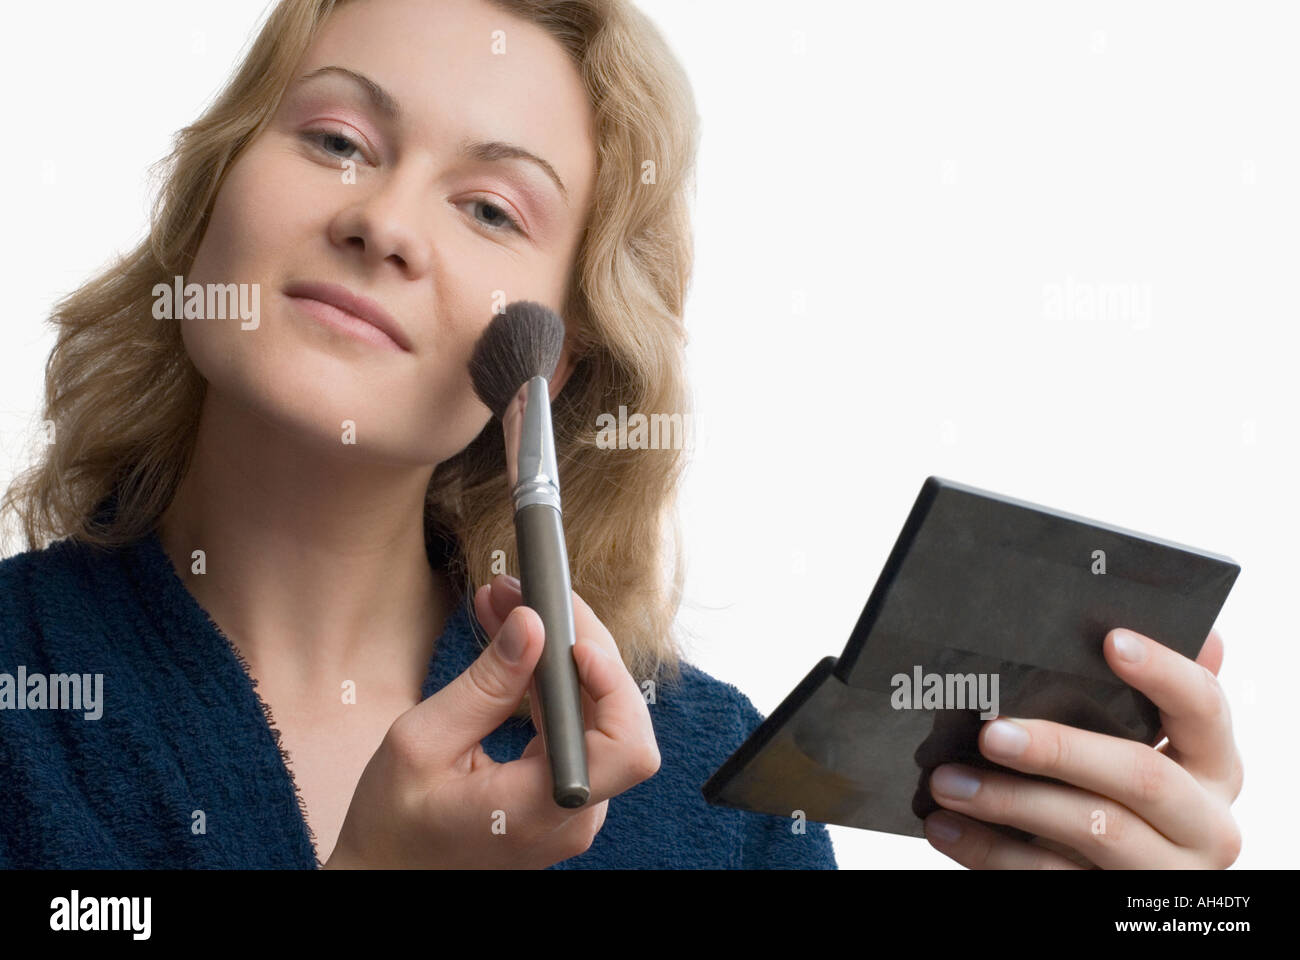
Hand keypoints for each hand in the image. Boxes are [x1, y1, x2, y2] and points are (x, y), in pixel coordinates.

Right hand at [325, 574, 660, 868]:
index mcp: (538, 809)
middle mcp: (572, 814)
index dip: (613, 685)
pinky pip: (575, 728)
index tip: (573, 639)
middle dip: (575, 642)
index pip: (624, 747)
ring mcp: (572, 807)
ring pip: (597, 715)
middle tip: (523, 593)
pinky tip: (514, 644)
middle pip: (616, 716)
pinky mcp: (562, 796)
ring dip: (559, 654)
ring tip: (506, 604)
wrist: (386, 875)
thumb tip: (532, 625)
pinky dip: (550, 681)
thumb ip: (485, 684)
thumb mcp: (420, 743)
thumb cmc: (392, 823)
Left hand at [923, 627, 1242, 868]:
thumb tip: (1143, 626)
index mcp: (1213, 766)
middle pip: (1139, 776)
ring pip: (1091, 831)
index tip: (1111, 640)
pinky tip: (944, 827)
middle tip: (990, 732)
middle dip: (1059, 749)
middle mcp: (1203, 822)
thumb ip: (1141, 698)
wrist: (1116, 884)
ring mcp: (1161, 870)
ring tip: (947, 781)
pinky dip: (988, 852)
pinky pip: (1048, 879)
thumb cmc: (1117, 795)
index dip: (1163, 673)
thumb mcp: (1134, 747)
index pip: (1204, 707)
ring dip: (1008, 803)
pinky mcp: (1111, 904)